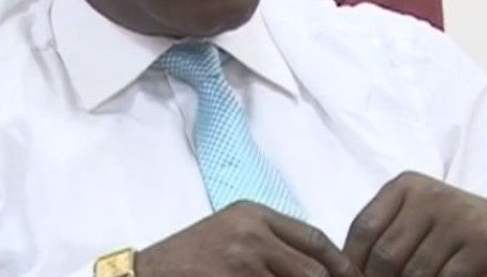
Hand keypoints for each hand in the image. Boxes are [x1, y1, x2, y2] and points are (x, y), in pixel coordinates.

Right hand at [136, 201, 359, 276]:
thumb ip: (269, 240)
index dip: (339, 263)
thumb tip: (316, 263)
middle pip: (313, 268)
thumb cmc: (189, 256)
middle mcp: (252, 234)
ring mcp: (243, 262)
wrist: (147, 274)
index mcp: (254, 214)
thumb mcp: (230, 231)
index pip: (313, 238)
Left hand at [343, 172, 486, 276]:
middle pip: (386, 255)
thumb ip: (384, 236)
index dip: (353, 264)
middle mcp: (432, 196)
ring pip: (414, 274)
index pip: (364, 228)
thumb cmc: (452, 233)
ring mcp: (459, 220)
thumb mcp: (415, 220)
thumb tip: (343, 269)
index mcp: (406, 186)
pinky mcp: (484, 247)